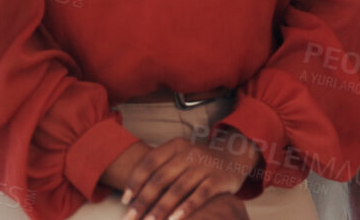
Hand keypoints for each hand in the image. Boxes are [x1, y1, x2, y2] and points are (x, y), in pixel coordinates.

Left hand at [114, 133, 261, 219]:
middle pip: (161, 178)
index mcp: (176, 146)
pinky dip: (186, 208)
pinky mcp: (218, 179)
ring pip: (178, 189)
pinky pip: (199, 195)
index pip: (150, 162)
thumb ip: (160, 169)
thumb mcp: (180, 157)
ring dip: (161, 208)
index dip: (135, 181)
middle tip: (131, 218)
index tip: (125, 200)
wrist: (234, 159)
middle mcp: (189, 153)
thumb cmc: (197, 163)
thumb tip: (131, 195)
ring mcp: (205, 166)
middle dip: (143, 200)